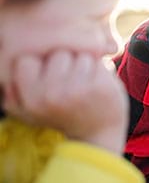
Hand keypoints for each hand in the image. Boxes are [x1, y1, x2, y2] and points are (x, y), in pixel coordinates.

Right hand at [2, 51, 128, 153]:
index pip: (26, 59)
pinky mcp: (101, 86)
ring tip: (84, 82)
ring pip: (80, 53)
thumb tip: (6, 61)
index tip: (50, 77)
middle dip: (66, 61)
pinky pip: (98, 60)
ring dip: (85, 63)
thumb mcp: (30, 109)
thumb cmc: (62, 114)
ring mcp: (77, 90)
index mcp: (30, 99)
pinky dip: (100, 68)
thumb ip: (14, 89)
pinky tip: (98, 83)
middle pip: (57, 52)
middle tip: (71, 82)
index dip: (40, 64)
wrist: (97, 133)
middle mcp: (51, 95)